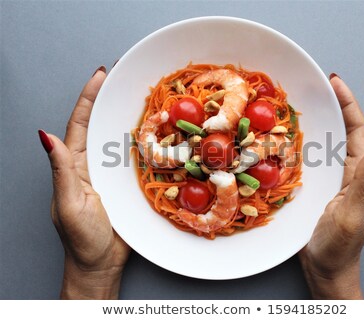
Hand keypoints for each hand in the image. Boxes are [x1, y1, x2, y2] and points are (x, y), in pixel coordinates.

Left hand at [39, 66, 129, 298]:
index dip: (88, 98)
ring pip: (119, 140)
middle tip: (125, 78)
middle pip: (100, 125)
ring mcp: (111, 174)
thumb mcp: (69, 204)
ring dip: (130, 119)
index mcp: (74, 165)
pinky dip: (146, 143)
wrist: (100, 264)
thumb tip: (46, 136)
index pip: (80, 124)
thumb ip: (61, 171)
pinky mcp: (127, 185)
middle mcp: (92, 164)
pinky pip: (136, 158)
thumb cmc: (82, 239)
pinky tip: (157, 133)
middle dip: (110, 100)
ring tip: (145, 99)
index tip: (101, 76)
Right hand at [299, 73, 363, 298]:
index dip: (348, 104)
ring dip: (309, 123)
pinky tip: (278, 139)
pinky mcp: (312, 187)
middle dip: (327, 106)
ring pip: (320, 143)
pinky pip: (304, 160)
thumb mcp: (354, 213)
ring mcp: (328, 179)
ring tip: (290, 105)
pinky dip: (293, 145)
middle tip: (308, 86)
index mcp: (360, 173)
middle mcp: (345, 171)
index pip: (357, 130)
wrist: (324, 269)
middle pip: (338, 130)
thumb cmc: (340, 246)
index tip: (333, 82)